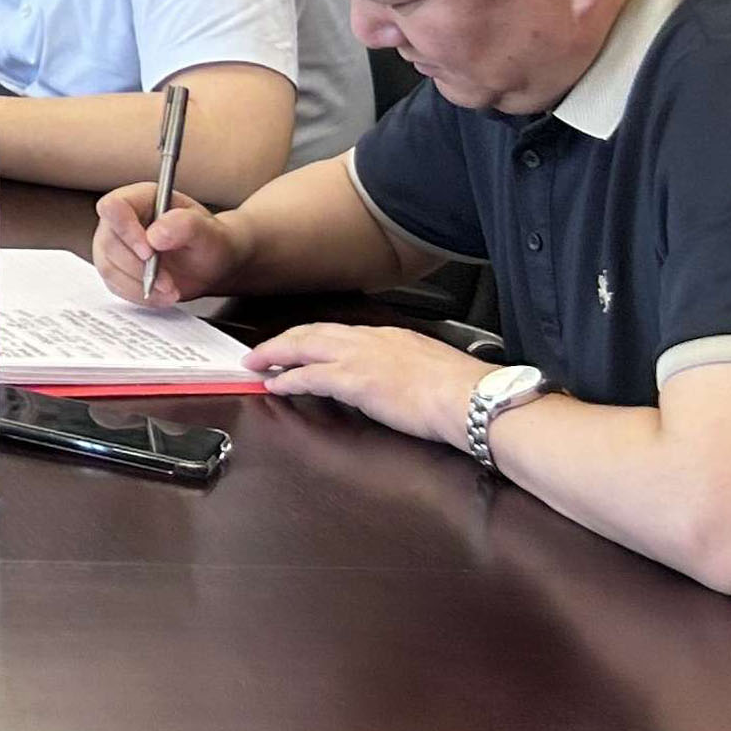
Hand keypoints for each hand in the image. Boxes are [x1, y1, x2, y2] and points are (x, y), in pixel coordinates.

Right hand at [92, 184, 238, 306]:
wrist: (210, 264)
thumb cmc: (209, 241)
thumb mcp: (207, 232)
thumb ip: (185, 225)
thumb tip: (155, 235)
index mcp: (141, 198)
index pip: (114, 207)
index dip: (126, 230)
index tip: (149, 252)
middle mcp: (121, 219)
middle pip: (109, 242)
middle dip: (139, 268)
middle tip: (168, 282)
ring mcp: (114, 244)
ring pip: (108, 267)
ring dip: (140, 285)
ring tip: (170, 291)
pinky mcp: (114, 267)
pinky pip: (114, 285)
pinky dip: (138, 296)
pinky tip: (161, 295)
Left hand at [246, 323, 491, 447]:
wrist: (474, 398)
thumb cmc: (464, 391)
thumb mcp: (430, 368)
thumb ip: (406, 369)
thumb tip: (397, 381)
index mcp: (390, 336)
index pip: (340, 332)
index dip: (313, 337)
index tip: (298, 344)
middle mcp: (370, 340)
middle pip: (313, 332)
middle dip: (284, 340)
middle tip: (261, 350)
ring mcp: (360, 358)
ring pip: (304, 348)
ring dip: (276, 355)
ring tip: (257, 364)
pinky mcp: (355, 381)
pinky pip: (309, 376)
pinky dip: (288, 379)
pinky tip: (275, 384)